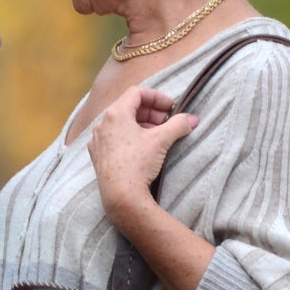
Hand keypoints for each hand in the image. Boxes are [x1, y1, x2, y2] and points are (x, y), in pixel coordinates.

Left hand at [89, 83, 197, 230]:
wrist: (121, 196)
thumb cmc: (137, 164)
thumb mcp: (161, 140)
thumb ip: (178, 125)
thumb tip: (192, 120)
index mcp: (115, 113)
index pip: (137, 93)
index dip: (157, 97)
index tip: (171, 108)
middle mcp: (102, 124)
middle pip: (129, 107)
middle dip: (151, 112)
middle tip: (167, 122)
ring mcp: (98, 140)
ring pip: (121, 123)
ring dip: (141, 125)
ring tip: (157, 136)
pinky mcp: (98, 156)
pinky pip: (114, 138)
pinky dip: (130, 137)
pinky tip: (142, 149)